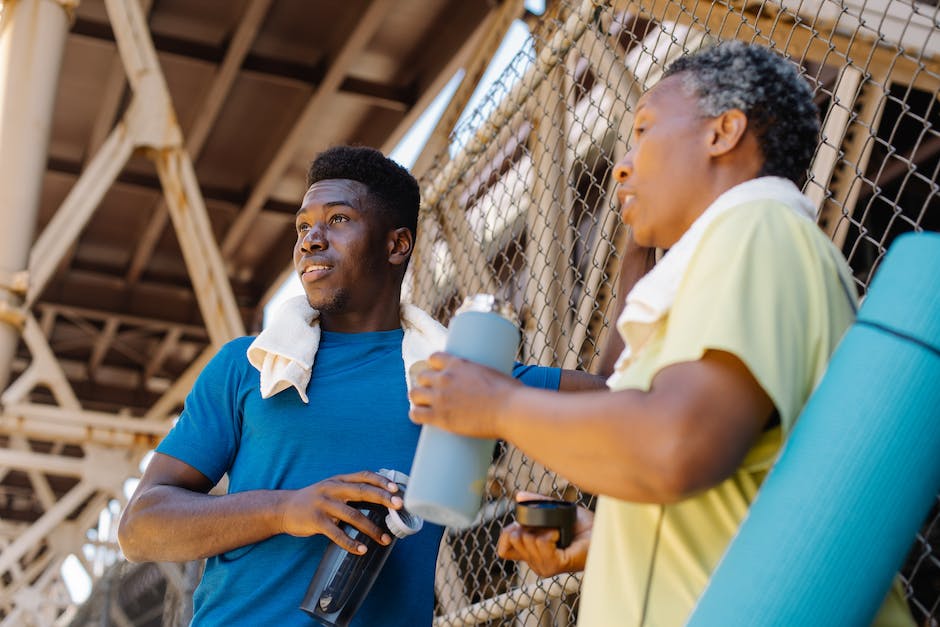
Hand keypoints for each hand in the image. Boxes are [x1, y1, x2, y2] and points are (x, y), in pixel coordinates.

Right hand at [277, 471, 401, 554]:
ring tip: (385, 539)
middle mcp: (332, 489)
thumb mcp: (330, 488)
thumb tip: (379, 496)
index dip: (381, 481)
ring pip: (353, 515)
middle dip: (382, 498)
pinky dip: (351, 543)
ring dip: (371, 528)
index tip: (396, 489)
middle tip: (398, 506)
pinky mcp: (316, 521)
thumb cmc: (313, 500)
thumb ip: (350, 489)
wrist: (283, 508)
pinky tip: (361, 549)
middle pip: (362, 491)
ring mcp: (323, 504)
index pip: (364, 476)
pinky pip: (337, 534)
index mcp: (338, 480)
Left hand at [408, 352, 520, 438]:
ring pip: (415, 394)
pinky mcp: (439, 417)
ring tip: (423, 404)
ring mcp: (440, 397)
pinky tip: (417, 416)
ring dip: (417, 398)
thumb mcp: (499, 376)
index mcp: (458, 364)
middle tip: (431, 391)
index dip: (433, 365)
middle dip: (425, 383)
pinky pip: (416, 414)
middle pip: (422, 376)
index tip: (436, 371)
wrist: (510, 411)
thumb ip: (493, 379)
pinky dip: (415, 415)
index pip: (434, 358)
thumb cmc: (512, 395)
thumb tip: (503, 386)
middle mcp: (445, 378)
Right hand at [497, 491, 592, 577]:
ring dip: (542, 528)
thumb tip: (518, 496)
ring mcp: (544, 566)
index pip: (504, 550)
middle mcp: (535, 562)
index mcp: (531, 553)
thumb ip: (536, 503)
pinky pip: (541, 542)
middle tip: (548, 526)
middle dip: (526, 525)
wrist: (601, 532)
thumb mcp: (554, 510)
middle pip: (513, 539)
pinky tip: (559, 533)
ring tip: (557, 531)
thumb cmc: (582, 525)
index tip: (524, 525)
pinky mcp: (556, 565)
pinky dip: (549, 533)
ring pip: (526, 539)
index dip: (508, 533)